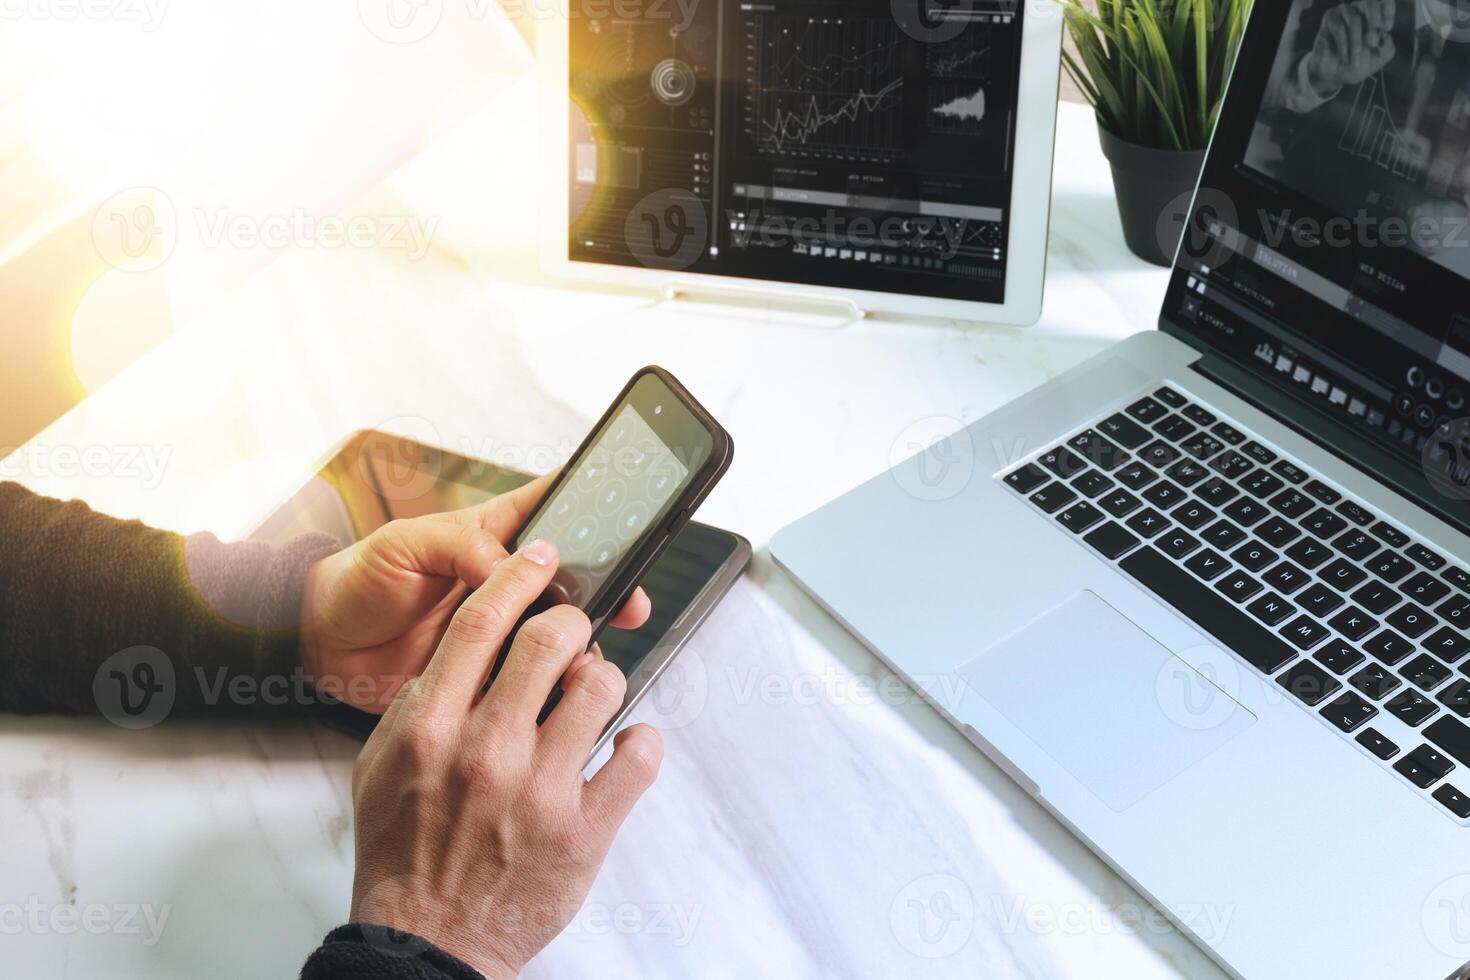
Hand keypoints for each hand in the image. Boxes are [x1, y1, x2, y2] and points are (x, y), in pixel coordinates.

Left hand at [301, 476, 650, 712]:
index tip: (630, 519)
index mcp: (492, 535)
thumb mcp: (406, 545)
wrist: (320, 645)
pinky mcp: (489, 673)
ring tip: (591, 651)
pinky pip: (531, 677)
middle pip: (575, 577)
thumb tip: (516, 566)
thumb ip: (462, 548)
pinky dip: (551, 685)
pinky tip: (564, 688)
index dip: (596, 512)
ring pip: (559, 631)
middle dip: (608, 587)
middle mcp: (504, 582)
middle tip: (630, 602)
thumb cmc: (360, 579)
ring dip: (581, 641)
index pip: (556, 509)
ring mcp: (501, 629)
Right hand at [347, 540, 662, 977]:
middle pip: (552, 640)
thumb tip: (464, 653)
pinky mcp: (585, 831)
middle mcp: (487, 752)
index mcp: (432, 728)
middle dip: (573, 623)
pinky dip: (640, 742)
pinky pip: (639, 757)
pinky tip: (624, 746)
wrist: (426, 941)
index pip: (482, 623)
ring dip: (604, 680)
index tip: (541, 561)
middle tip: (575, 633)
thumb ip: (418, 703)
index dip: (519, 577)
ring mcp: (541, 792)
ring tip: (593, 694)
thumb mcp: (381, 766)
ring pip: (603, 688)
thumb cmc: (404, 854)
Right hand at [1307, 0, 1396, 95]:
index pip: (1385, 2)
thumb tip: (1385, 36)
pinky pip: (1339, 28)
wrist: (1335, 76)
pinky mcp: (1329, 19)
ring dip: (1356, 42)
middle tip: (1372, 43)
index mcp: (1375, 15)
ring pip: (1354, 20)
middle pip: (1370, 3)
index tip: (1387, 29)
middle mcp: (1359, 9)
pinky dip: (1344, 46)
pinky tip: (1345, 58)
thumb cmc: (1357, 64)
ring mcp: (1343, 12)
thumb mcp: (1379, 58)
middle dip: (1373, 23)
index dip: (1388, 13)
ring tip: (1355, 60)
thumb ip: (1388, 47)